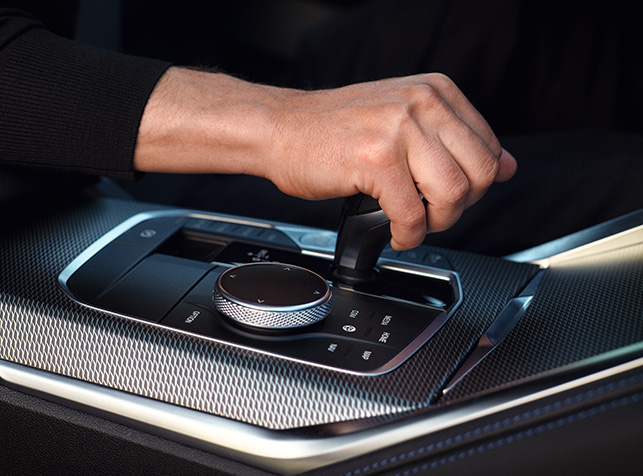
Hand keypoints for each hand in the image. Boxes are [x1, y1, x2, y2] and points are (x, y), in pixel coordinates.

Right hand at [134, 68, 515, 249]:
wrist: (279, 129)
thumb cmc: (333, 130)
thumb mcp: (403, 119)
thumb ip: (454, 140)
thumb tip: (507, 166)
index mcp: (435, 91)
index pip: (490, 149)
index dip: (474, 186)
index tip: (448, 197)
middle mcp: (422, 103)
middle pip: (479, 175)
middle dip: (458, 208)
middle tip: (430, 214)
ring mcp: (399, 128)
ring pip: (453, 196)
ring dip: (434, 223)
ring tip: (410, 222)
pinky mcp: (376, 159)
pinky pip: (413, 214)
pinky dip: (407, 234)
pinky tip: (393, 230)